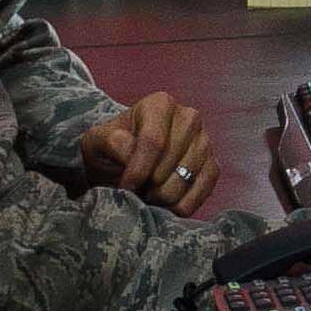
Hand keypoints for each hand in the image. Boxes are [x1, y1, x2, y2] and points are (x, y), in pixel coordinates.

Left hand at [79, 92, 215, 211]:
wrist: (125, 160)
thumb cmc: (112, 149)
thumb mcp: (98, 141)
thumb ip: (111, 142)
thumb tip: (131, 151)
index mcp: (160, 104)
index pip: (154, 140)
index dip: (138, 169)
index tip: (125, 186)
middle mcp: (189, 117)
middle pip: (171, 161)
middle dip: (149, 185)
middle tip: (135, 191)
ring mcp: (204, 141)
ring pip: (185, 178)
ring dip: (163, 196)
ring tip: (148, 195)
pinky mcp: (213, 164)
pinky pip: (203, 189)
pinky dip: (183, 204)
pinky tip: (166, 206)